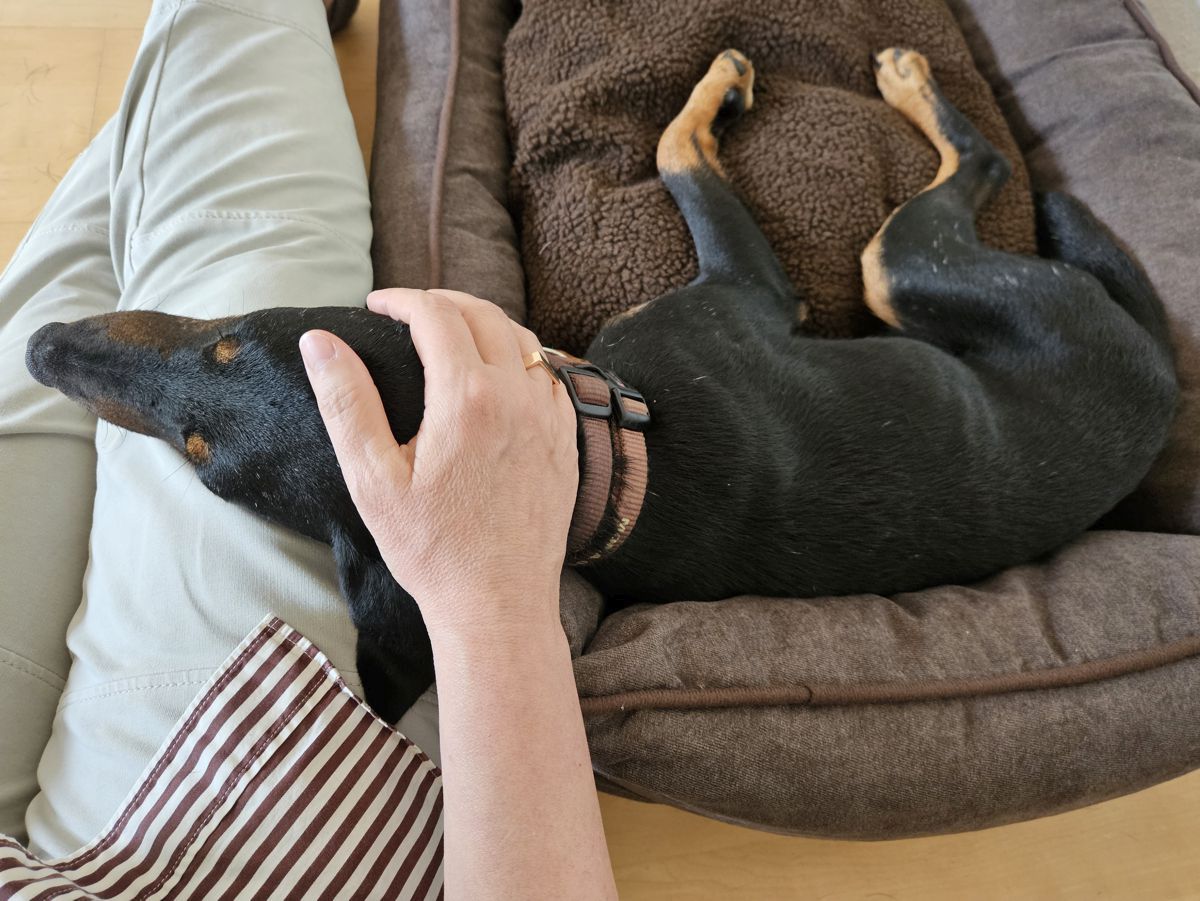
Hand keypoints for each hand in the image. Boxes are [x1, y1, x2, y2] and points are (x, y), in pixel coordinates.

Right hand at [298, 288, 578, 641]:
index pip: (436, 315)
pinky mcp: (565, 442)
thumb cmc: (431, 549)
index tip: (376, 305)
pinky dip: (520, 358)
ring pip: (524, 340)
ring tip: (450, 333)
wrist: (499, 603)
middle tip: (409, 310)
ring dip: (485, 323)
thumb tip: (320, 340)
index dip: (402, 299)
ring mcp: (549, 418)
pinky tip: (498, 377)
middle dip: (442, 301)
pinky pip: (549, 376)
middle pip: (485, 314)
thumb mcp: (372, 478)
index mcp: (468, 397)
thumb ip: (346, 401)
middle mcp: (518, 396)